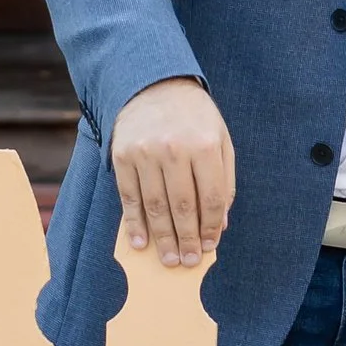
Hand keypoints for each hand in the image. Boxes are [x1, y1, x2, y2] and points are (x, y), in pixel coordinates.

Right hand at [111, 76, 235, 269]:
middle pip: (182, 207)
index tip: (210, 246)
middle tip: (188, 262)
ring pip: (154, 206)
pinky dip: (134, 224)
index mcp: (204, 144)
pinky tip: (140, 243)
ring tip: (168, 260)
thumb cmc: (193, 116)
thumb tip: (220, 223)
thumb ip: (224, 180)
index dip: (211, 227)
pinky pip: (129, 197)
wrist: (152, 83)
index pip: (211, 197)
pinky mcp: (122, 156)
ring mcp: (145, 152)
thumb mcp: (220, 138)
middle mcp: (173, 149)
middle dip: (187, 240)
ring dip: (162, 238)